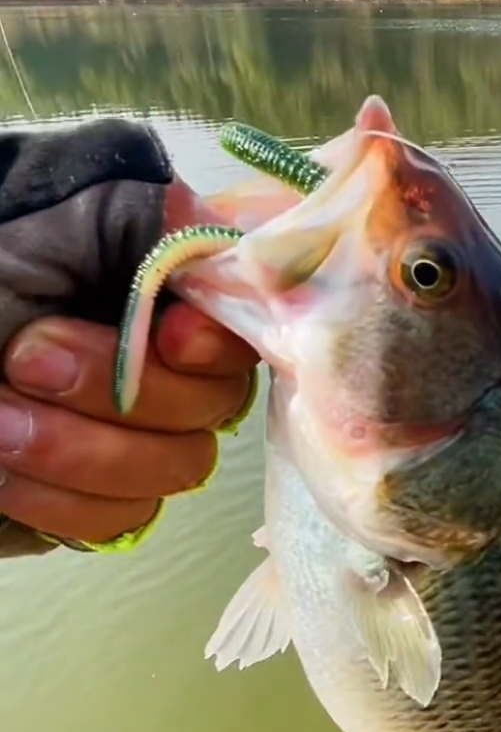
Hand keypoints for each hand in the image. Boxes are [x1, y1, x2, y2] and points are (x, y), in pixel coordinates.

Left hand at [0, 118, 299, 555]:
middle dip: (119, 395)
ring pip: (166, 476)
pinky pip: (115, 523)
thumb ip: (165, 223)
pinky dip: (54, 499)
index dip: (214, 349)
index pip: (245, 336)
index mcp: (164, 295)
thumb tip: (242, 255)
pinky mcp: (85, 502)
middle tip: (24, 356)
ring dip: (74, 450)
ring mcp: (125, 442)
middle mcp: (159, 371)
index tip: (165, 338)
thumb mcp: (69, 208)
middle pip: (211, 417)